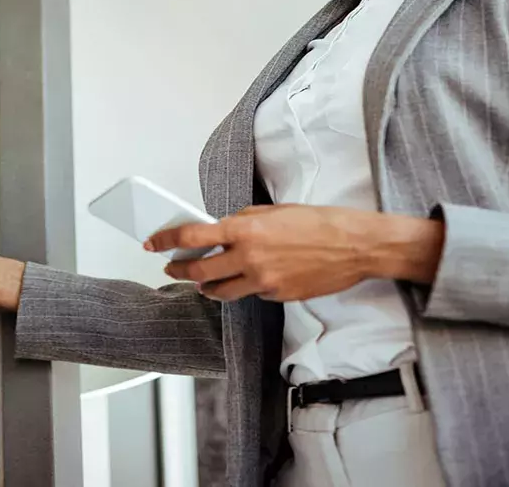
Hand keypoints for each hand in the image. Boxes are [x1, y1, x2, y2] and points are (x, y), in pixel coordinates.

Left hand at [147, 204, 442, 301]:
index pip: (193, 236)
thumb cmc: (320, 222)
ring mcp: (263, 281)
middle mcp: (250, 257)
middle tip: (171, 267)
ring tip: (201, 281)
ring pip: (220, 291)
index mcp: (246, 228)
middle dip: (180, 270)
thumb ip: (243, 220)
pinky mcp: (277, 296)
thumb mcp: (274, 211)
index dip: (167, 240)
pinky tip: (253, 277)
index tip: (153, 243)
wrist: (355, 246)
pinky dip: (246, 286)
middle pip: (199, 271)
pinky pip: (252, 294)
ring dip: (206, 286)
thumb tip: (221, 229)